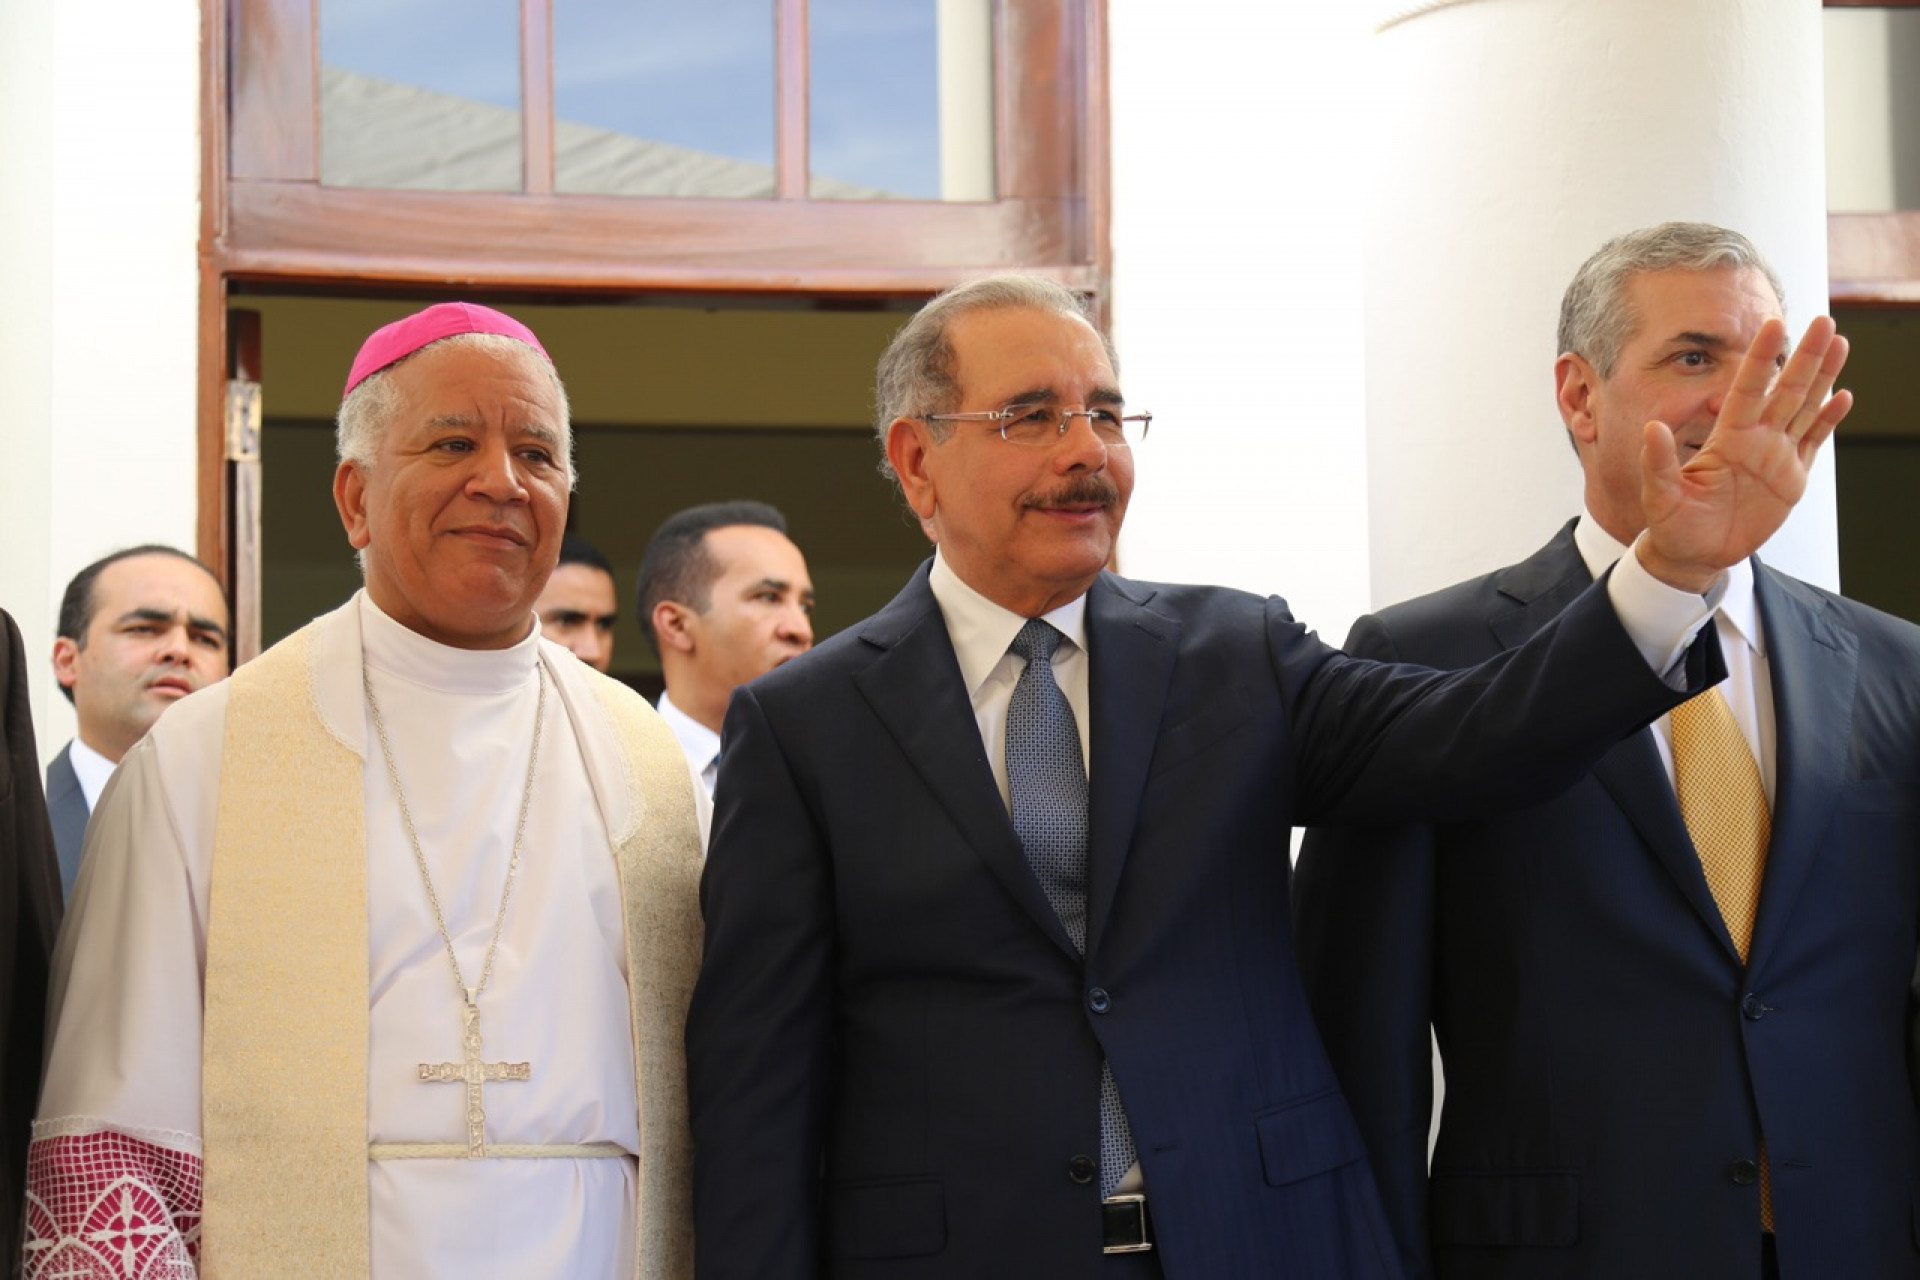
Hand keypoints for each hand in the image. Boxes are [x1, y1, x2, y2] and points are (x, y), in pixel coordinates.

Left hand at [1635, 314, 1851, 592]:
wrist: (1693, 553)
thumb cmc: (1672, 523)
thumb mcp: (1660, 494)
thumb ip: (1659, 462)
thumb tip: (1652, 428)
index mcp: (1726, 438)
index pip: (1747, 389)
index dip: (1761, 359)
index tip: (1772, 325)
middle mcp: (1754, 439)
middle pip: (1785, 390)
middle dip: (1805, 357)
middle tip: (1824, 322)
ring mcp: (1775, 456)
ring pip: (1804, 408)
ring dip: (1823, 377)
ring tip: (1840, 344)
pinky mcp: (1790, 478)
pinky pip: (1812, 442)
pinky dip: (1828, 421)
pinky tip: (1842, 396)